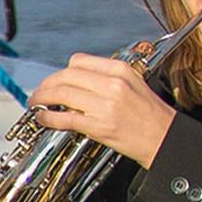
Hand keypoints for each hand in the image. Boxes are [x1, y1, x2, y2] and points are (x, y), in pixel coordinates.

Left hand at [28, 52, 179, 168]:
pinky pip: (65, 118)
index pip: (79, 61)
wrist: (165, 140)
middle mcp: (112, 84)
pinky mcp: (99, 126)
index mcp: (120, 70)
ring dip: (43, 99)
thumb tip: (75, 83)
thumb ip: (106, 79)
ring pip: (61, 94)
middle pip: (66, 76)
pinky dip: (48, 118)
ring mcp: (105, 105)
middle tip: (39, 93)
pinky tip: (43, 119)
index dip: (61, 71)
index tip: (54, 80)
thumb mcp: (133, 85)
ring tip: (36, 104)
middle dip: (47, 84)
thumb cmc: (151, 116)